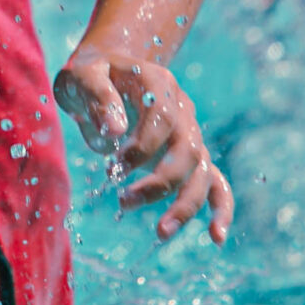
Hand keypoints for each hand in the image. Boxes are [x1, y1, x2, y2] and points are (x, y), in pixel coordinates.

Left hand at [55, 44, 231, 244]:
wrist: (109, 68)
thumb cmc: (93, 72)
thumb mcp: (83, 74)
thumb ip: (98, 97)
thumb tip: (115, 131)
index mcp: (159, 83)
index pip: (162, 118)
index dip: (141, 146)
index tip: (113, 166)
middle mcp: (182, 108)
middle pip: (188, 150)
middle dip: (161, 183)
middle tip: (124, 203)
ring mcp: (189, 132)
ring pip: (203, 171)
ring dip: (186, 204)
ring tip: (161, 232)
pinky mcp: (189, 154)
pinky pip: (215, 180)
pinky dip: (220, 208)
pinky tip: (216, 237)